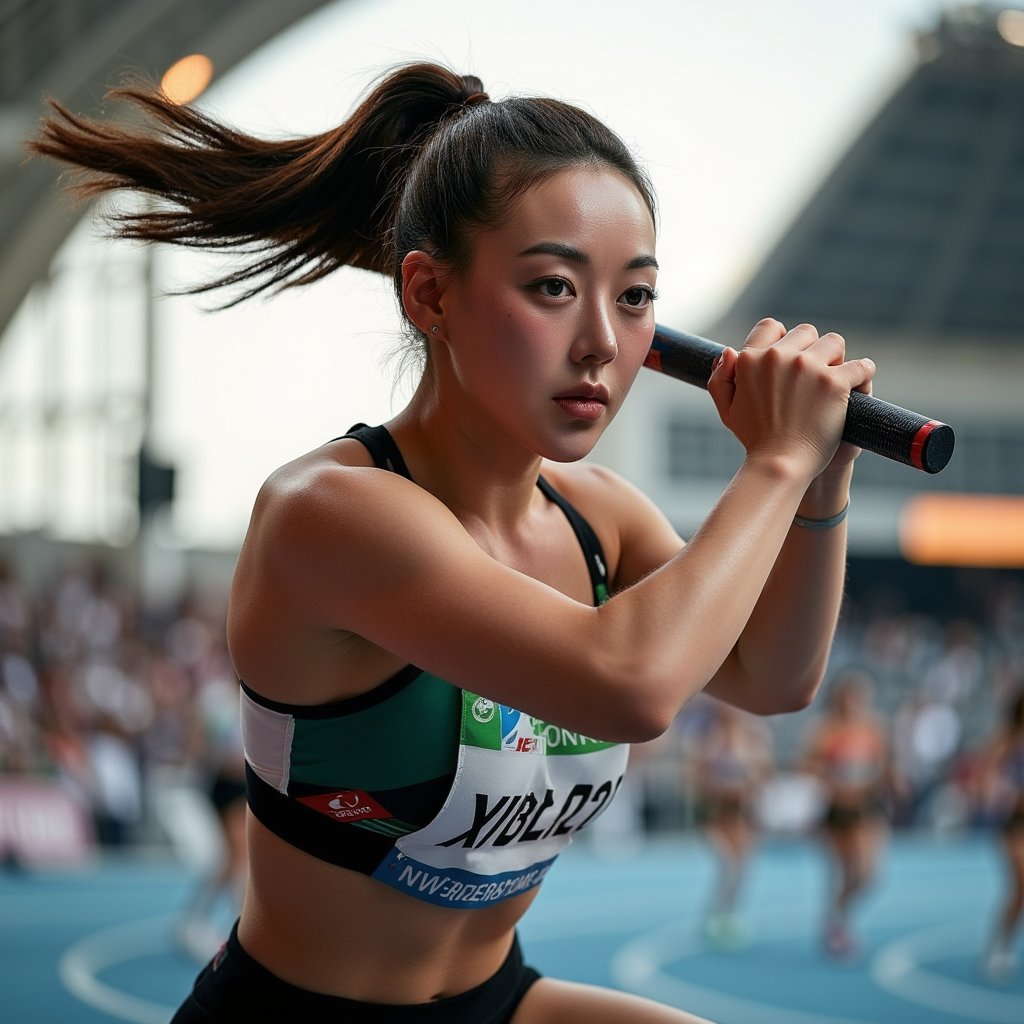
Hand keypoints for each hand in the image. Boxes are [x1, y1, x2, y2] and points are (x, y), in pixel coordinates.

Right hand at [707, 318, 875, 479]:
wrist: (779, 464)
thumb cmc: (754, 439)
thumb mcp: (727, 409)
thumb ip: (721, 378)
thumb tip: (729, 351)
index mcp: (750, 359)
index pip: (770, 326)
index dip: (783, 339)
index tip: (791, 357)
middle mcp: (778, 357)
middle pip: (806, 332)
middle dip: (812, 350)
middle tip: (813, 376)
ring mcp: (807, 368)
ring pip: (834, 342)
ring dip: (836, 358)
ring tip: (834, 380)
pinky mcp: (833, 382)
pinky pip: (860, 365)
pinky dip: (863, 372)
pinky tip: (859, 382)